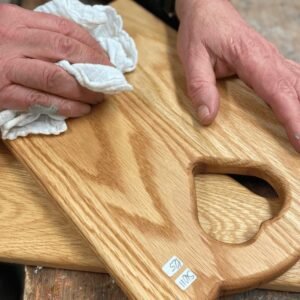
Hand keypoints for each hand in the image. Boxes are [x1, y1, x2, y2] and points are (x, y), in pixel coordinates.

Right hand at [0, 4, 109, 116]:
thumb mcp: (9, 29)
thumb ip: (37, 34)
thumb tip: (76, 50)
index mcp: (16, 20)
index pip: (65, 29)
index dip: (92, 46)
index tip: (107, 60)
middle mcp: (13, 40)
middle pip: (65, 50)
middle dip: (94, 66)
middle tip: (109, 80)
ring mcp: (7, 67)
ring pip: (56, 77)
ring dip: (84, 89)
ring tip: (99, 97)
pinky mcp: (1, 93)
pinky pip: (41, 101)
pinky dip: (66, 107)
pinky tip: (81, 110)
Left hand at [176, 0, 299, 151]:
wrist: (207, 8)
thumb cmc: (201, 30)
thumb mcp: (192, 57)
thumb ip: (200, 86)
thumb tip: (208, 117)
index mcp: (251, 57)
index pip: (277, 90)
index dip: (292, 115)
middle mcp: (268, 59)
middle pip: (297, 89)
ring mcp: (272, 60)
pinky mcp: (270, 64)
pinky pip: (293, 80)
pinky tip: (299, 109)